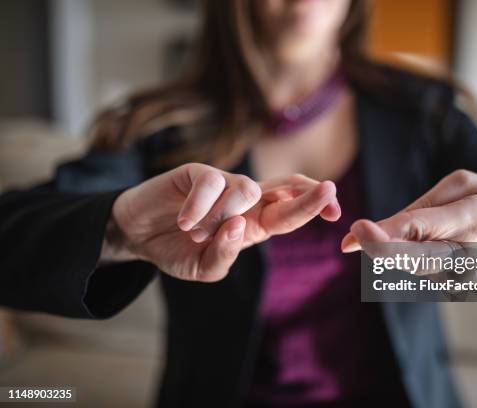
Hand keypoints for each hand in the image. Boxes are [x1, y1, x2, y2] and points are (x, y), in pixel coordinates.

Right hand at [108, 164, 339, 281]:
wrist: (137, 235)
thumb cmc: (177, 250)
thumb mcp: (204, 268)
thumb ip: (225, 255)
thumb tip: (239, 228)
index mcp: (253, 224)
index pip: (289, 212)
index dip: (312, 206)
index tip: (335, 209)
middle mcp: (244, 201)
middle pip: (284, 188)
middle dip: (307, 191)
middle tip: (328, 190)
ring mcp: (221, 183)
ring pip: (246, 188)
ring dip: (222, 216)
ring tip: (194, 233)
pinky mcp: (197, 173)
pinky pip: (210, 183)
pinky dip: (199, 207)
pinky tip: (183, 222)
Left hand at [340, 170, 476, 276]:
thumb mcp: (463, 186)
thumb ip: (423, 207)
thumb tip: (382, 229)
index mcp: (474, 222)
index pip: (424, 229)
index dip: (388, 231)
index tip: (357, 227)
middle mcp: (466, 257)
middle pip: (416, 259)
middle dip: (381, 249)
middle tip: (349, 240)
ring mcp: (460, 278)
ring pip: (411, 267)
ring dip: (382, 252)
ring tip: (356, 238)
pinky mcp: (450, 287)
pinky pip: (416, 269)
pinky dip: (396, 256)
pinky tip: (379, 243)